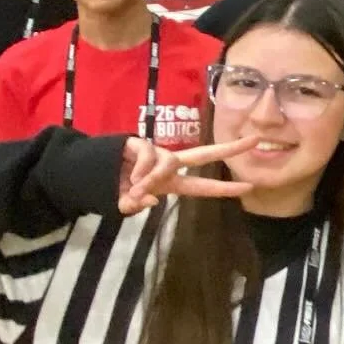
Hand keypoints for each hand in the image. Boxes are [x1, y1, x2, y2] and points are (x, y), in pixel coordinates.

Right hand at [117, 135, 256, 213]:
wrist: (86, 172)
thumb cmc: (110, 188)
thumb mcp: (124, 202)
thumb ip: (136, 203)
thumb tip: (151, 200)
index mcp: (171, 183)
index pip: (203, 186)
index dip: (225, 188)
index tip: (250, 186)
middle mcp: (169, 166)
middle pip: (205, 154)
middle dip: (230, 149)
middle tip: (257, 140)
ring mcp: (156, 153)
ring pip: (171, 162)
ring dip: (154, 178)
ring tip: (136, 187)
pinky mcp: (141, 143)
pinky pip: (150, 156)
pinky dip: (141, 170)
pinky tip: (130, 176)